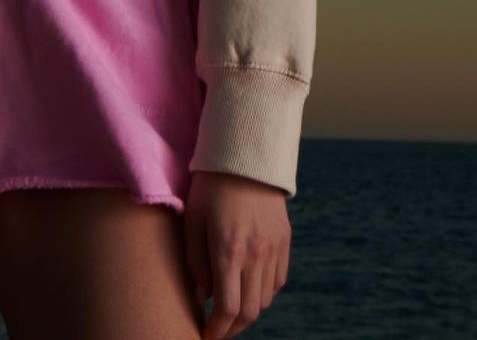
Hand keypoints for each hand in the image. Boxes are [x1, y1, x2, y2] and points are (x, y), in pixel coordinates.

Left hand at [183, 170, 290, 337]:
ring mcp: (274, 248)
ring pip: (264, 300)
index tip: (205, 336)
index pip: (227, 309)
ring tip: (230, 309)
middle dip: (232, 328)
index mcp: (228, 250)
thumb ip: (195, 262)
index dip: (217, 330)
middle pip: (249, 312)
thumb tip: (201, 297)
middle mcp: (255, 254)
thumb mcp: (192, 219)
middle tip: (217, 330)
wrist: (245, 154)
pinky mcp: (284, 241)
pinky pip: (277, 281)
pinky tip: (249, 287)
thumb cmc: (210, 185)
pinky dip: (263, 293)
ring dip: (247, 311)